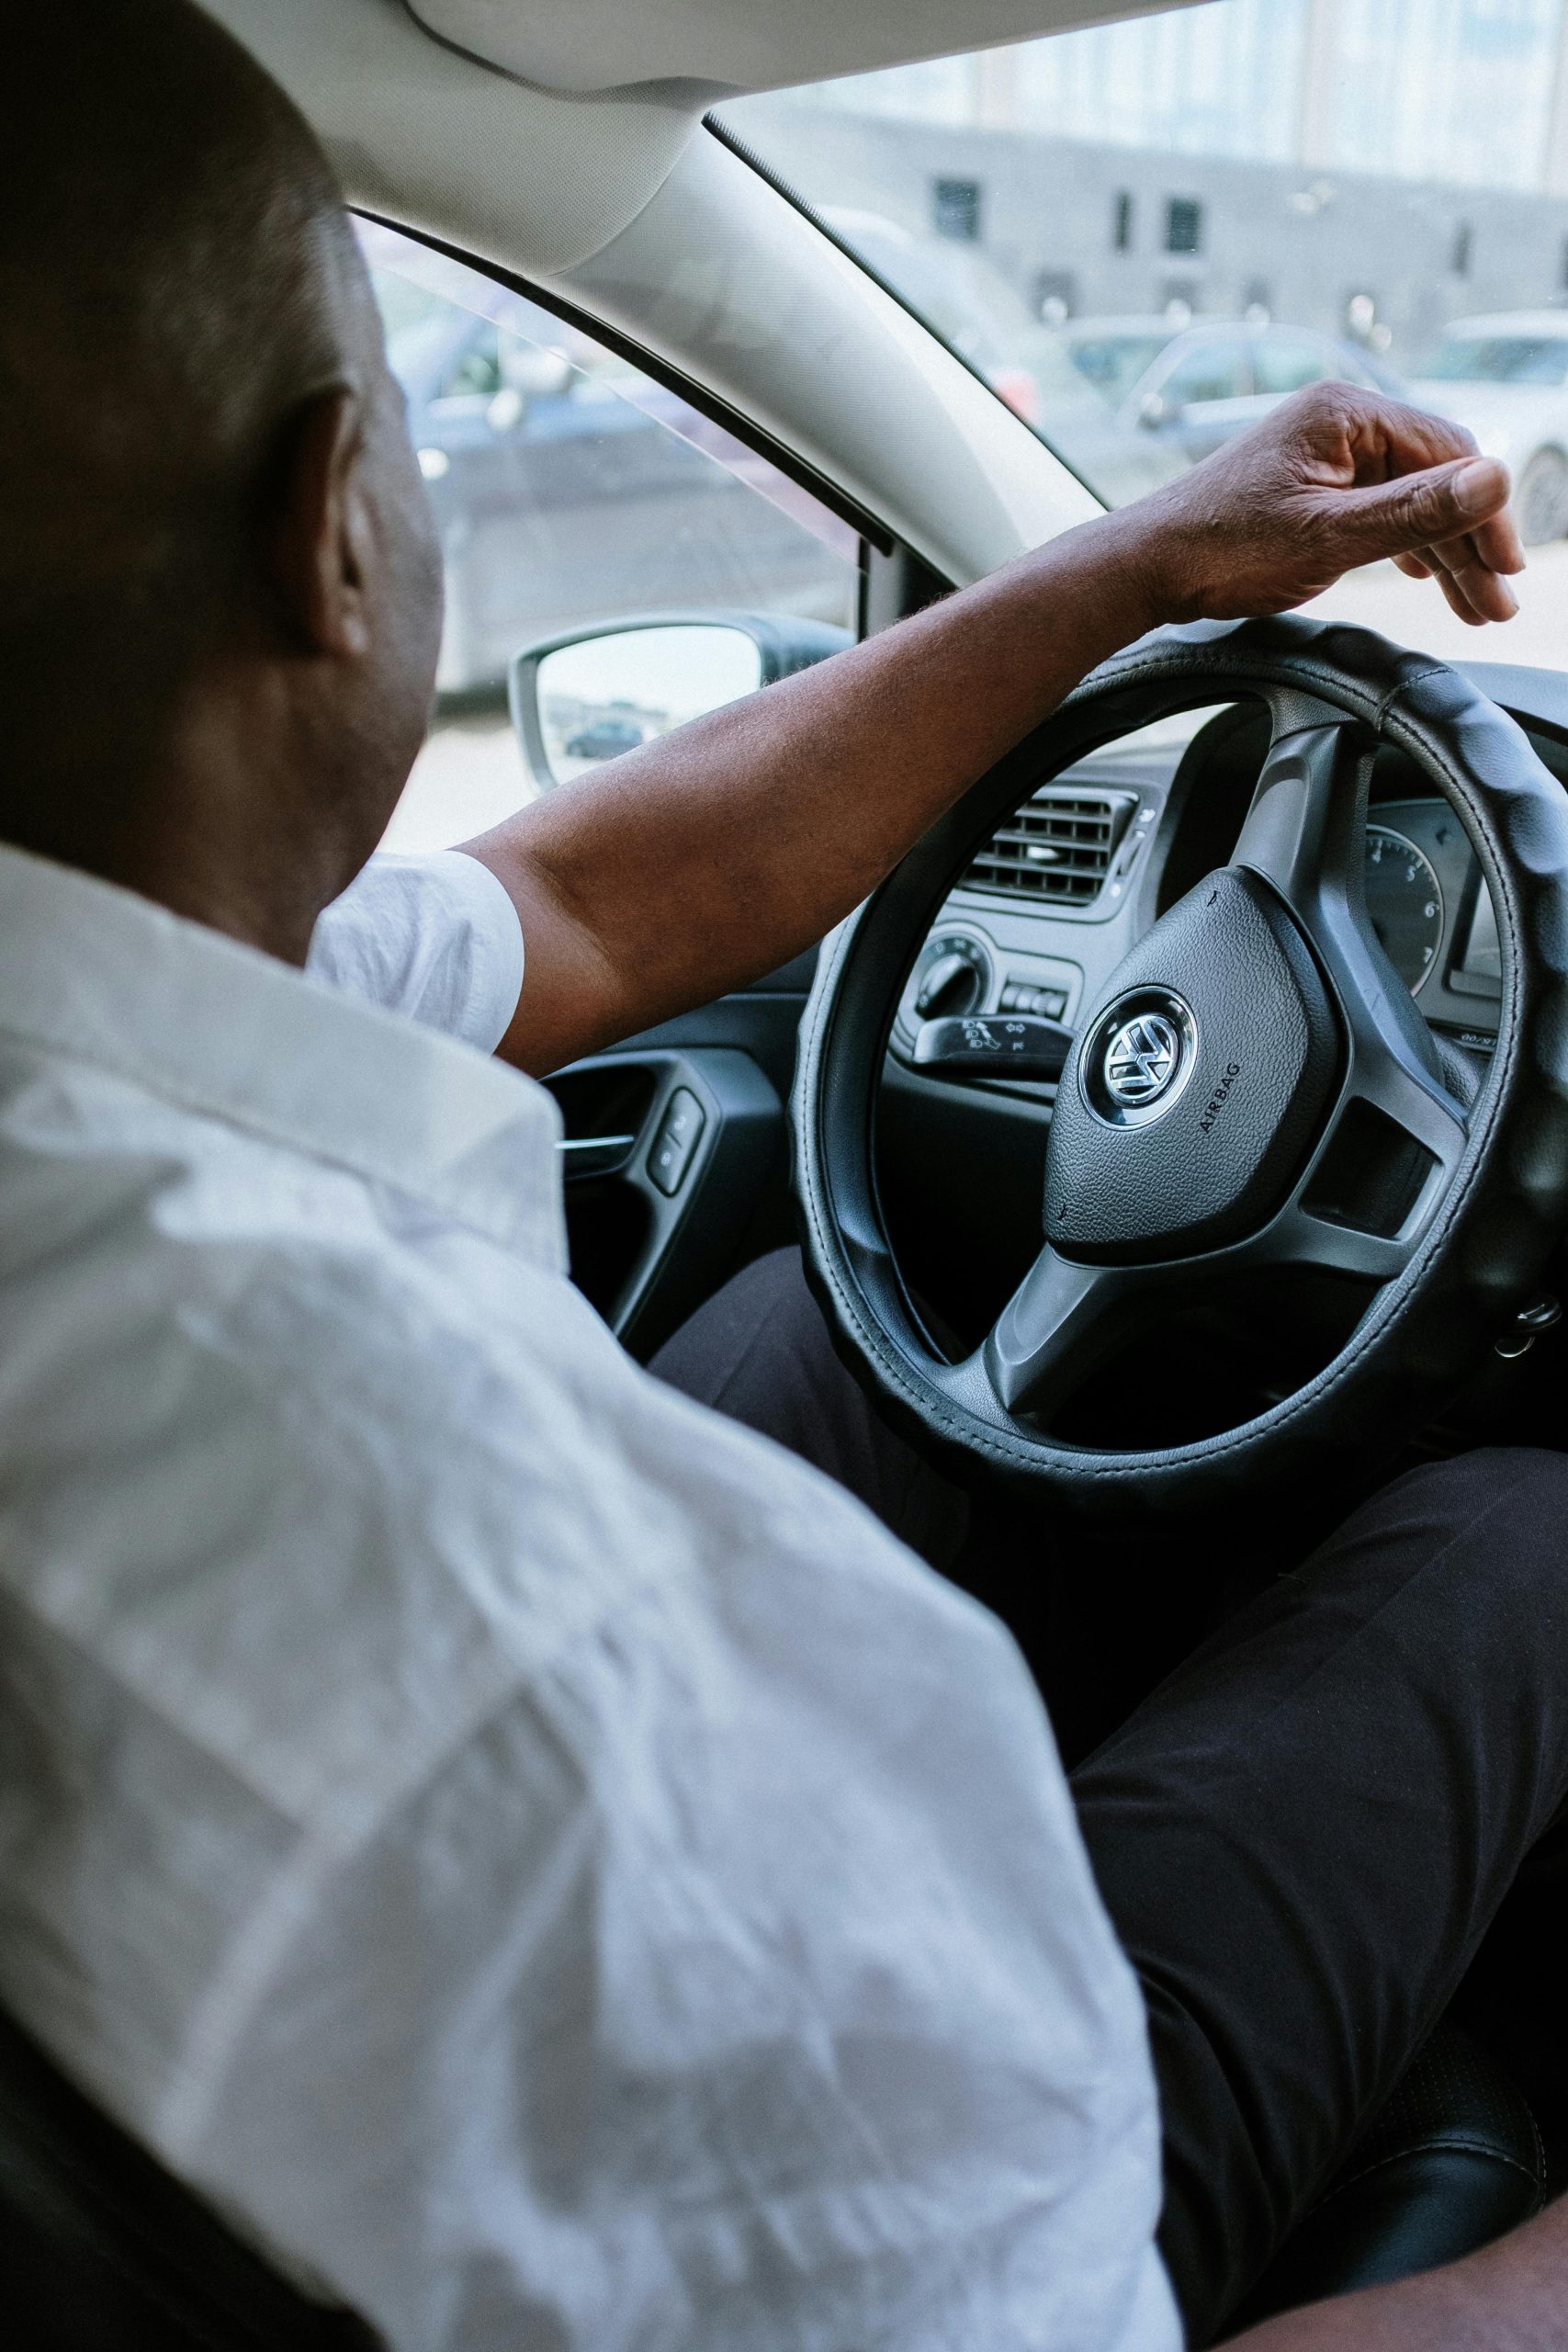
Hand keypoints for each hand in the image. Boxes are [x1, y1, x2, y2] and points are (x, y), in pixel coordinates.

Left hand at [1122, 382, 1524, 627]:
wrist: (1147, 567)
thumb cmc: (1223, 550)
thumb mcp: (1329, 538)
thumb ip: (1414, 513)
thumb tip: (1496, 480)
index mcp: (1346, 413)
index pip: (1448, 454)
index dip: (1485, 514)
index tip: (1506, 569)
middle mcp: (1339, 421)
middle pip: (1433, 478)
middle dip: (1468, 543)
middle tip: (1496, 603)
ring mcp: (1324, 452)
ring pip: (1407, 499)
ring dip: (1442, 553)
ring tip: (1475, 605)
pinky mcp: (1310, 484)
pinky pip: (1376, 508)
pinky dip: (1404, 545)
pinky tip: (1425, 576)